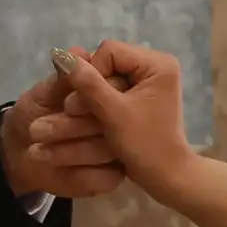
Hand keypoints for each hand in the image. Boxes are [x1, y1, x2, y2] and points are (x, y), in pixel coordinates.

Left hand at [0, 67, 124, 199]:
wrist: (19, 152)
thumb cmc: (33, 115)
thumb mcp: (43, 94)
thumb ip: (62, 78)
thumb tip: (76, 53)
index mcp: (109, 93)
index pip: (118, 89)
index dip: (94, 95)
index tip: (66, 104)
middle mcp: (122, 121)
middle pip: (116, 123)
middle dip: (76, 126)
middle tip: (39, 129)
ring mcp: (120, 151)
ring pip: (109, 150)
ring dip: (72, 150)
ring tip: (37, 149)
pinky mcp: (112, 176)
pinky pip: (106, 177)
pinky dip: (81, 173)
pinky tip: (58, 168)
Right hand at [28, 40, 193, 202]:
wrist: (166, 175)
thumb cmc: (144, 145)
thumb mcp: (113, 114)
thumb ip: (88, 84)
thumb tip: (61, 55)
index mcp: (158, 64)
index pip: (110, 50)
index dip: (91, 72)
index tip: (84, 102)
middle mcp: (156, 65)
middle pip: (109, 61)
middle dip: (92, 84)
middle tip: (78, 110)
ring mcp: (150, 79)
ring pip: (108, 75)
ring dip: (94, 94)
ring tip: (87, 115)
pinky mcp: (143, 93)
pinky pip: (115, 87)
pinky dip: (102, 100)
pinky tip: (98, 116)